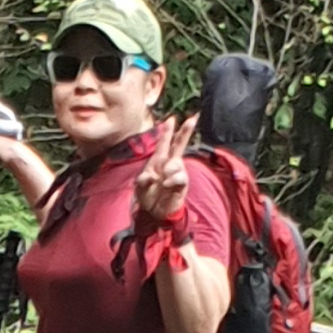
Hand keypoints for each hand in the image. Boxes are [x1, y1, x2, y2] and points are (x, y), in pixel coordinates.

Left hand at [133, 112, 195, 227]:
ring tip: (162, 181)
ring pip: (178, 162)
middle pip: (179, 145)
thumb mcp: (140, 187)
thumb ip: (143, 179)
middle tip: (192, 118)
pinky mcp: (182, 184)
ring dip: (169, 169)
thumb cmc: (148, 196)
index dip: (167, 131)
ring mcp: (177, 173)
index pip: (164, 143)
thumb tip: (150, 176)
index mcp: (158, 161)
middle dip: (185, 132)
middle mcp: (170, 164)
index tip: (171, 118)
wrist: (155, 213)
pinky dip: (172, 180)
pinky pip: (180, 177)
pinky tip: (165, 185)